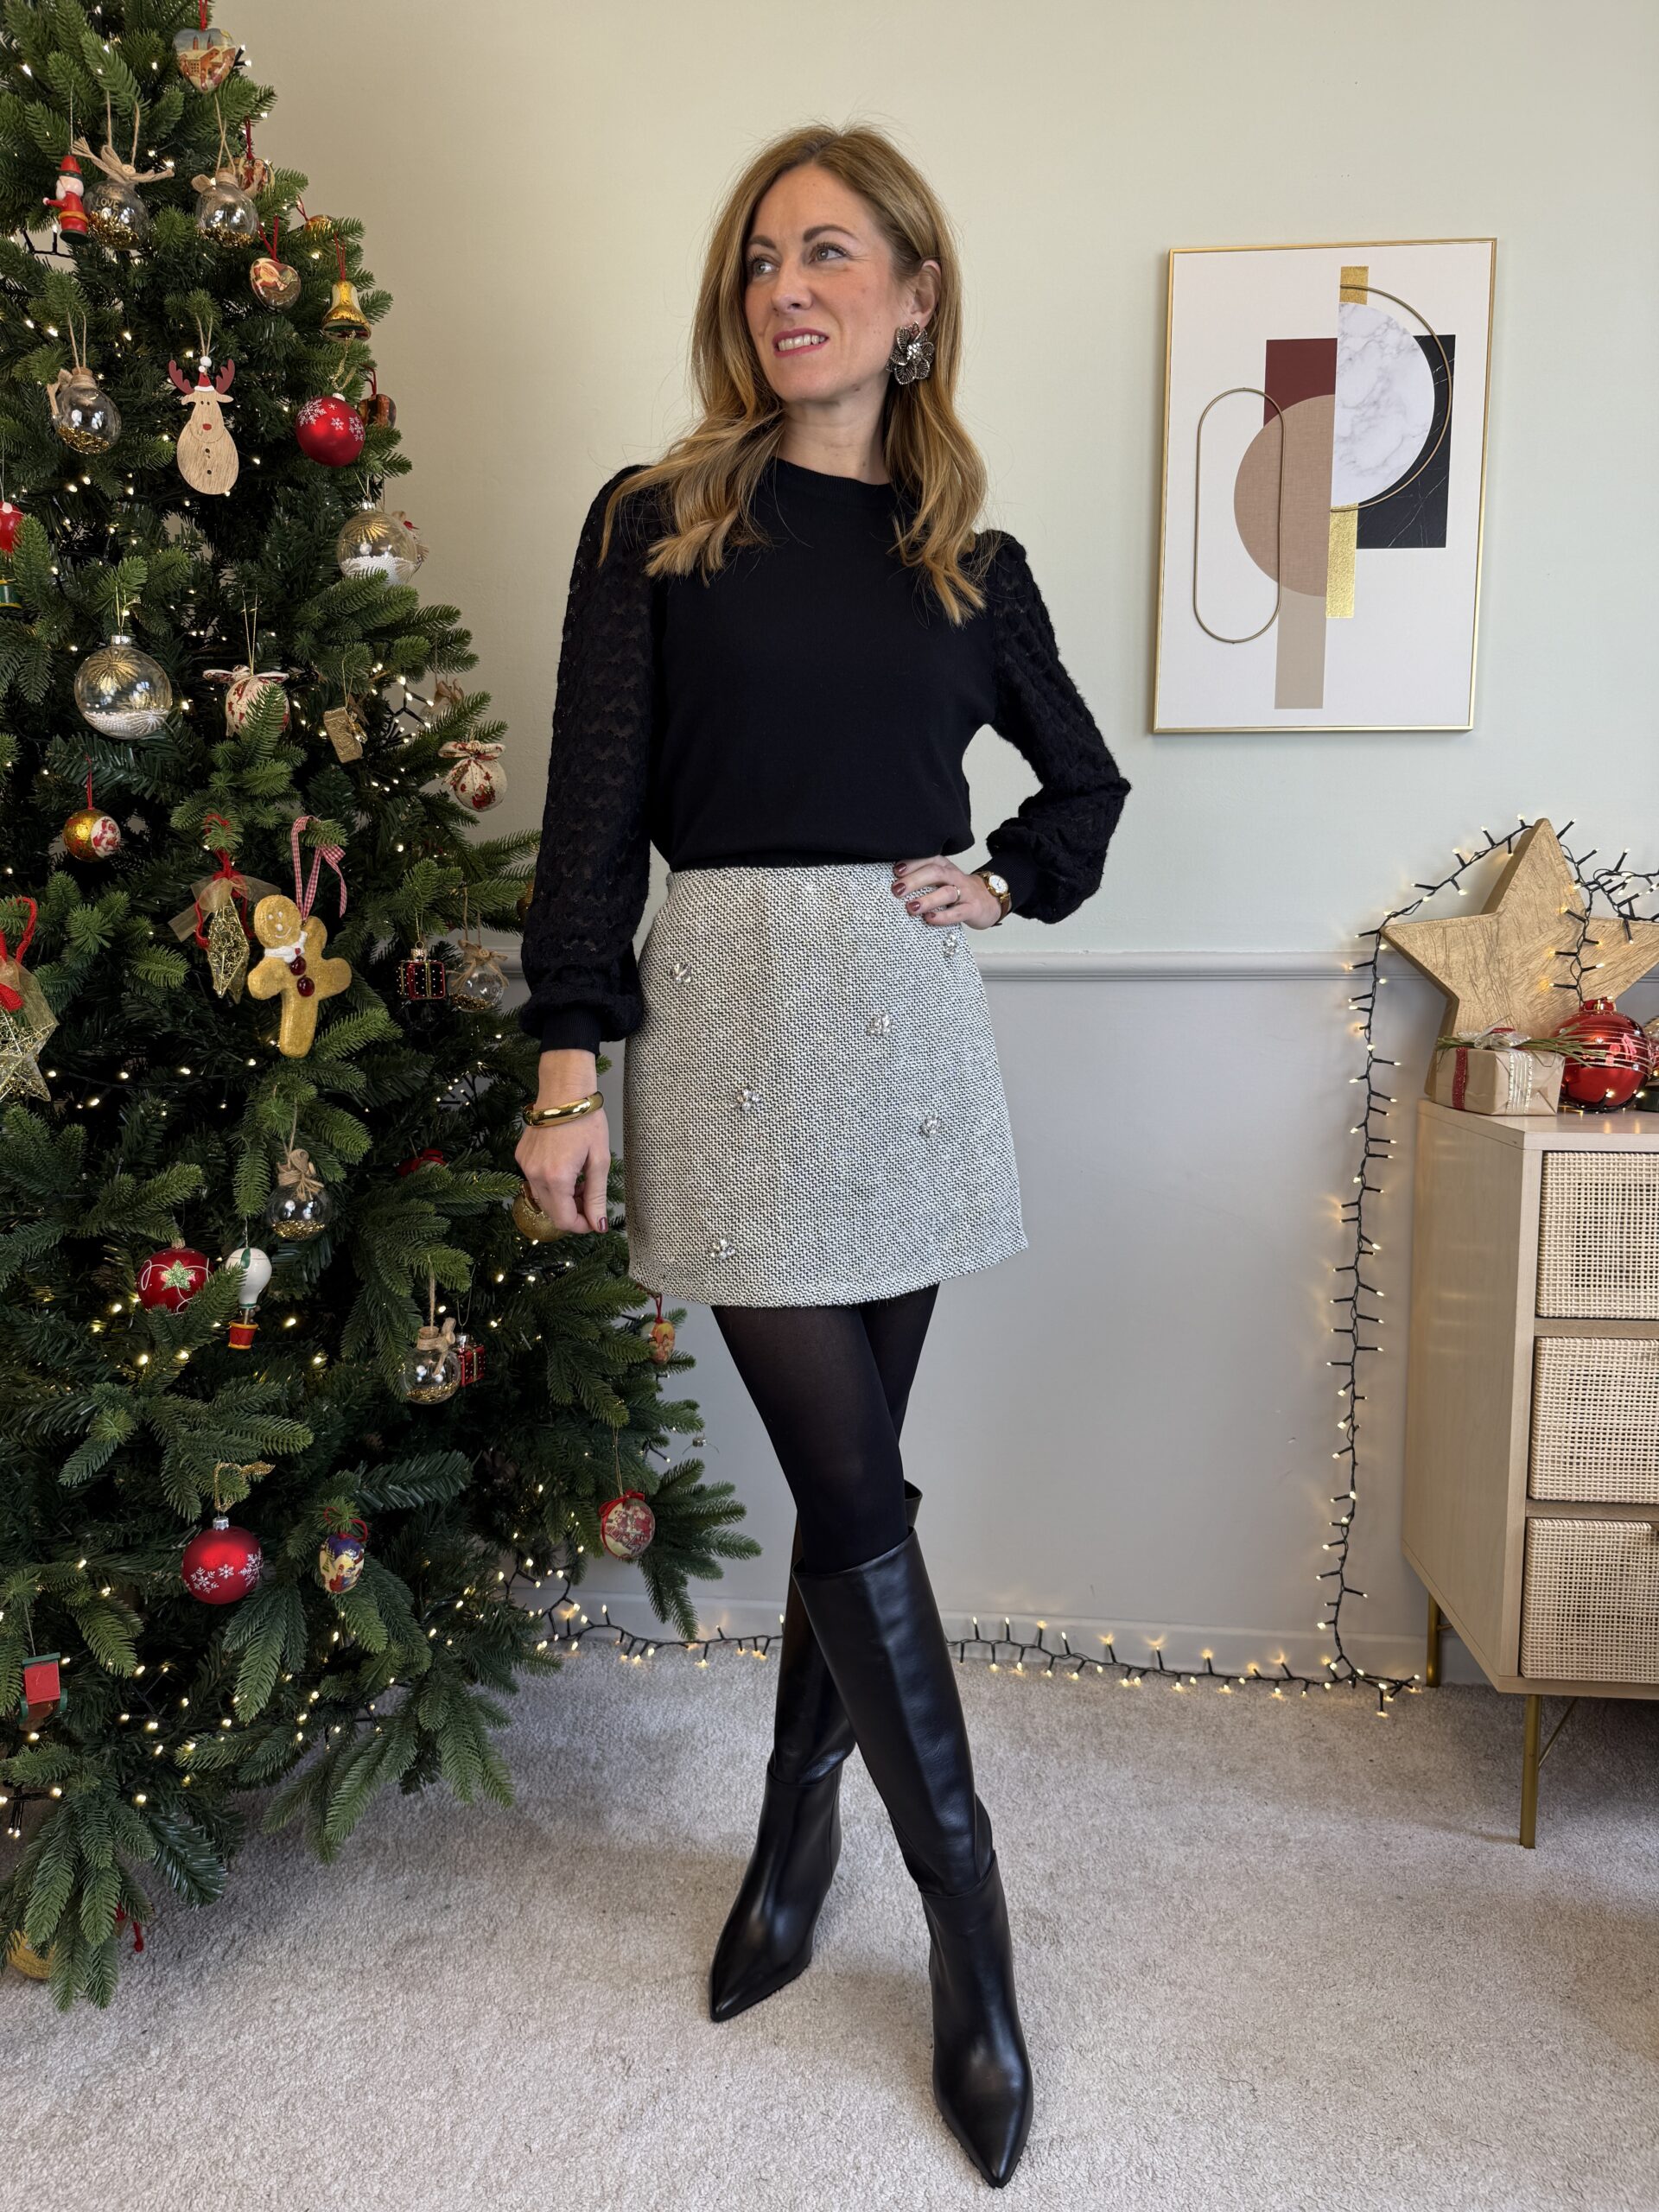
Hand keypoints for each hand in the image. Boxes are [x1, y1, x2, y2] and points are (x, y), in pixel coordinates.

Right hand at [514, 1107, 610, 1233]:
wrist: (564, 1090)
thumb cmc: (586, 1120)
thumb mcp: (599, 1160)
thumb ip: (597, 1196)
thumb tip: (599, 1225)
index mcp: (556, 1178)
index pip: (564, 1219)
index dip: (581, 1226)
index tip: (594, 1221)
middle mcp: (534, 1174)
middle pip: (552, 1212)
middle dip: (573, 1212)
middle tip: (591, 1199)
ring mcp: (524, 1165)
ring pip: (543, 1198)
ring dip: (563, 1198)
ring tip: (581, 1181)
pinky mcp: (521, 1156)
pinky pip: (535, 1181)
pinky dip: (551, 1183)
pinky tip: (567, 1169)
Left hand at [891, 855, 1001, 930]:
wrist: (990, 899)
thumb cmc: (958, 890)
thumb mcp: (942, 879)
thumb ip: (922, 877)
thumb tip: (893, 882)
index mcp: (945, 867)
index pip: (929, 859)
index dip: (913, 863)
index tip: (896, 870)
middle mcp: (954, 877)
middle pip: (935, 873)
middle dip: (915, 880)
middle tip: (897, 890)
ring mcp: (964, 893)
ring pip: (946, 892)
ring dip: (927, 899)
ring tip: (910, 907)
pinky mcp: (972, 909)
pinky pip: (957, 913)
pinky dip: (942, 916)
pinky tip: (929, 919)